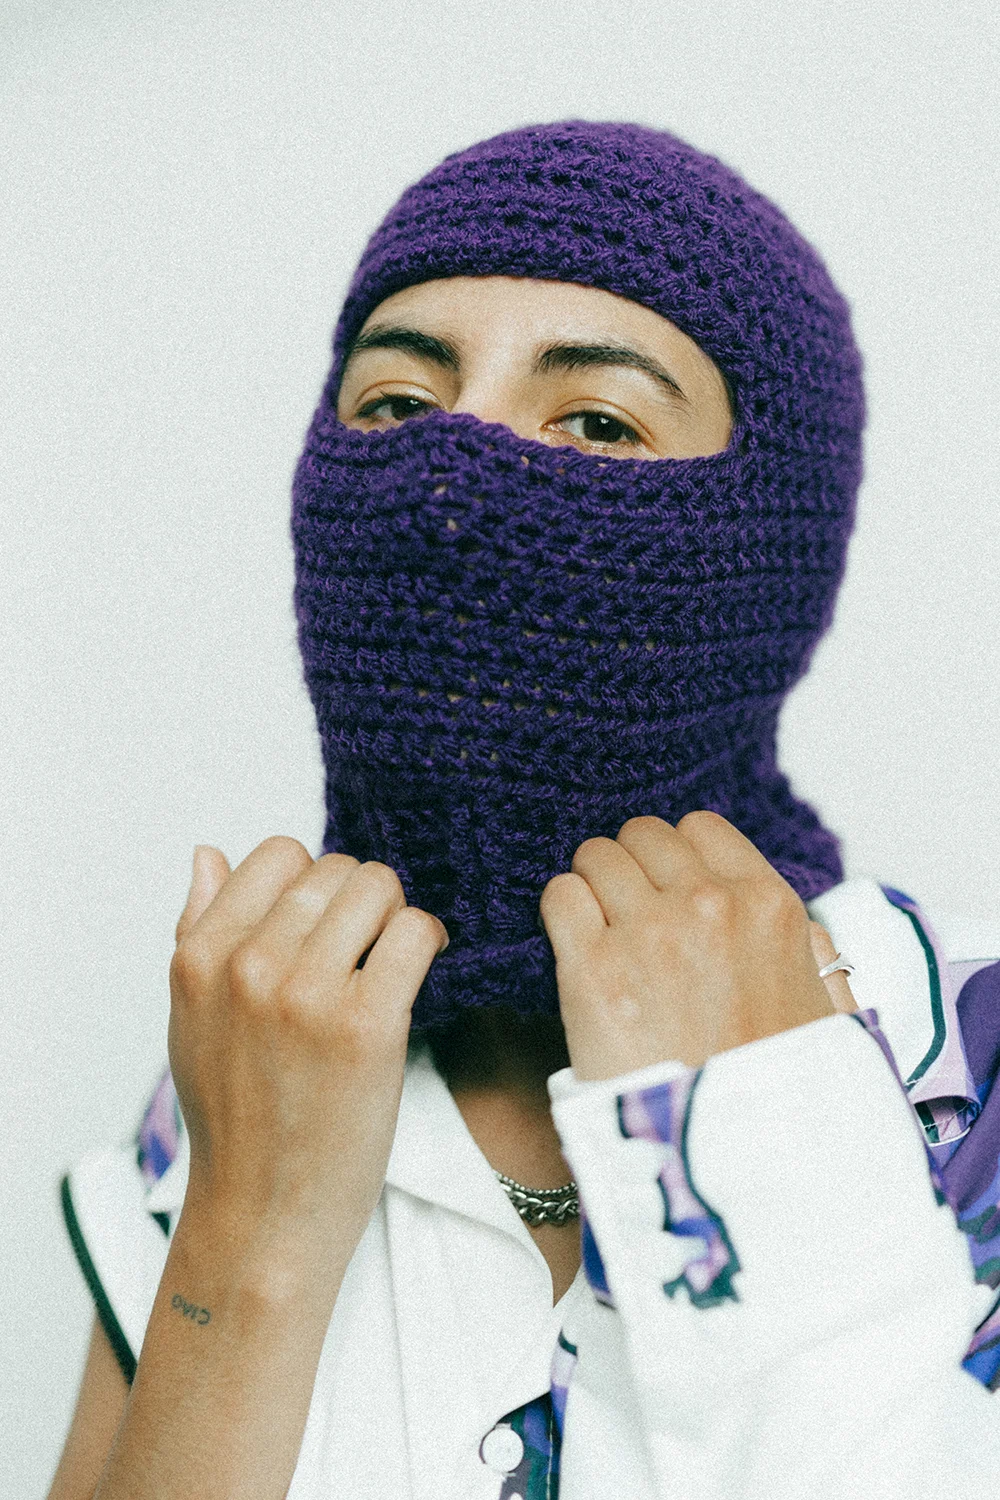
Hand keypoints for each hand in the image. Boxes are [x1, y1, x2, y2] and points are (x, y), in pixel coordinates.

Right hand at [168, 837, 448, 1273]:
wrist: (262, 1216)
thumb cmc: (234, 1120)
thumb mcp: (190, 1020)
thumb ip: (196, 931)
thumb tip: (208, 853)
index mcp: (201, 957)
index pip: (278, 854)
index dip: (314, 881)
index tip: (329, 921)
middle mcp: (249, 966)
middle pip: (336, 868)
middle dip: (362, 899)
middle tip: (369, 945)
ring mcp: (308, 994)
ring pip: (380, 888)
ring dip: (397, 916)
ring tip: (393, 958)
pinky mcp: (367, 1025)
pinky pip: (416, 933)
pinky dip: (429, 942)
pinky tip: (420, 971)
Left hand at [539, 811, 854, 1081]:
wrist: (732, 1165)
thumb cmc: (779, 1097)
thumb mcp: (832, 1014)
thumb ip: (817, 957)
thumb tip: (803, 928)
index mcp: (769, 907)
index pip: (700, 827)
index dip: (678, 857)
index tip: (668, 888)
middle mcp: (708, 906)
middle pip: (642, 835)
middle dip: (631, 867)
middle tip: (627, 913)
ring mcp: (647, 934)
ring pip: (595, 856)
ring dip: (592, 886)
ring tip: (599, 932)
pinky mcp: (591, 971)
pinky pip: (558, 896)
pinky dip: (560, 912)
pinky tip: (574, 949)